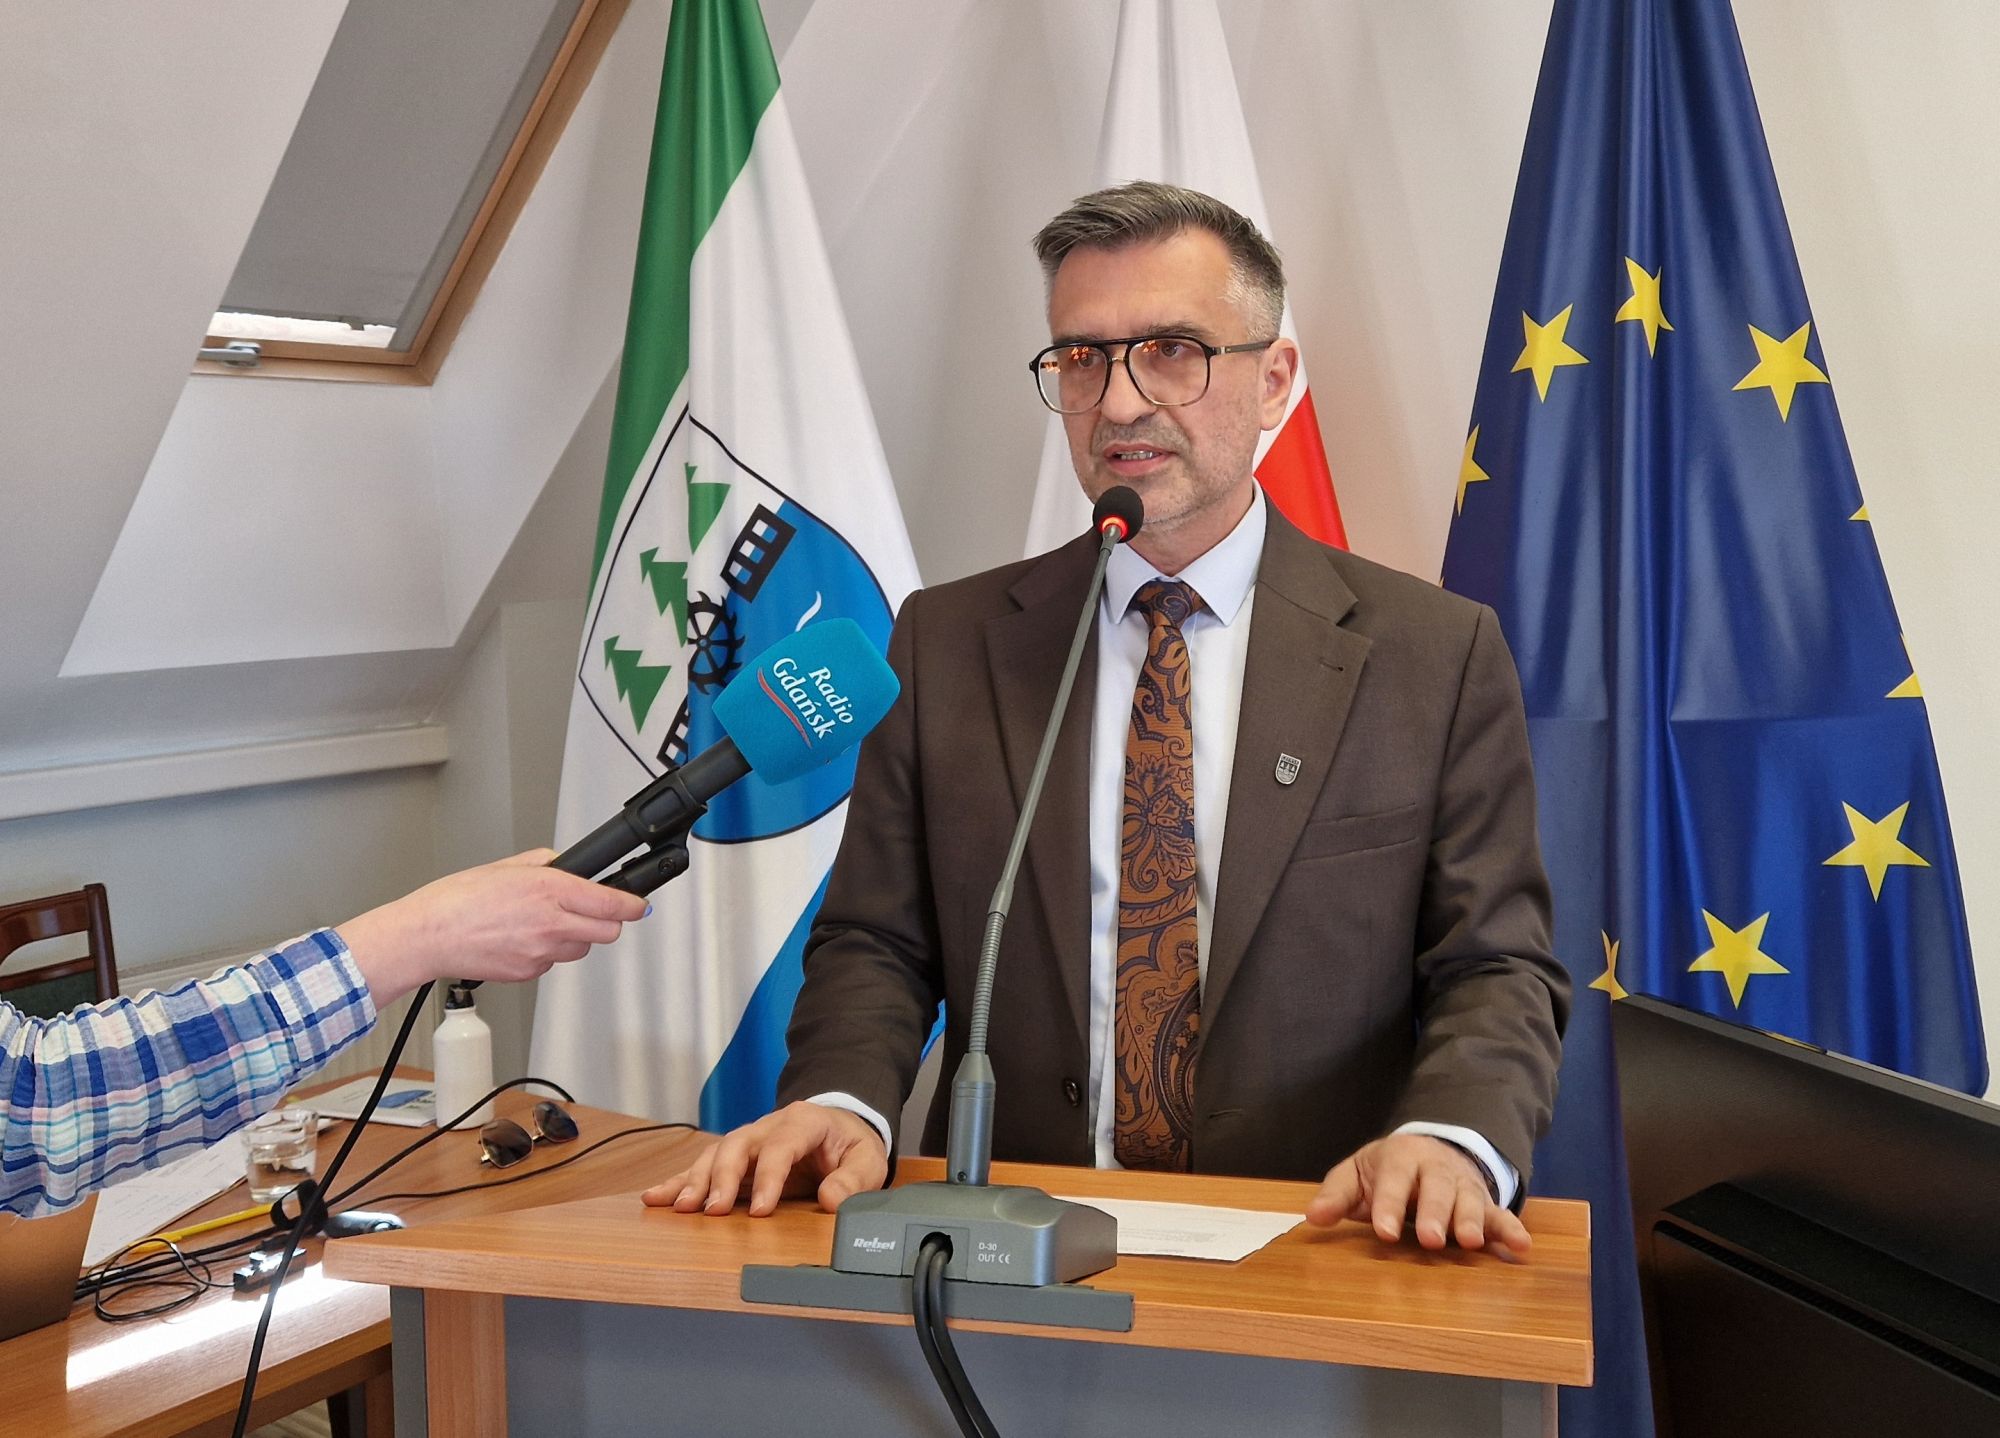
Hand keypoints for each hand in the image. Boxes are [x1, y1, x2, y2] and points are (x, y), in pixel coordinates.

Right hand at [336, 849, 647, 1003]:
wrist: (427, 935)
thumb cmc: (457, 900)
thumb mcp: (507, 865)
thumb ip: (546, 863)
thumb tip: (568, 866)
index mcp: (549, 891)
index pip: (612, 903)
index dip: (632, 904)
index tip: (639, 903)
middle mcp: (551, 924)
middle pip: (608, 932)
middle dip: (607, 921)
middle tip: (593, 910)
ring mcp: (541, 953)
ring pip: (582, 949)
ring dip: (576, 936)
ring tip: (545, 923)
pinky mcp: (529, 973)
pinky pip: (554, 962)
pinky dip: (549, 952)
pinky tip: (524, 938)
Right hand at [640, 1101, 888, 1216]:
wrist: (842, 1125)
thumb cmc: (851, 1145)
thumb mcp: (866, 1160)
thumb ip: (852, 1180)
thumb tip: (831, 1200)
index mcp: (803, 1121)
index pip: (781, 1147)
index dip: (768, 1178)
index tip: (759, 1213)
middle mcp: (768, 1126)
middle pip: (737, 1145)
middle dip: (722, 1179)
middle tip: (711, 1211)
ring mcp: (749, 1139)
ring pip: (715, 1154)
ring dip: (695, 1181)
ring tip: (681, 1208)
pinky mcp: (736, 1157)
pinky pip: (704, 1165)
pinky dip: (679, 1181)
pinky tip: (655, 1196)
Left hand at [1305, 1133, 1531, 1255]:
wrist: (1430, 1149)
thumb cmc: (1387, 1171)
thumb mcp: (1357, 1174)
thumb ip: (1337, 1194)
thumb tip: (1312, 1216)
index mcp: (1401, 1158)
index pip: (1394, 1181)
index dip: (1389, 1206)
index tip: (1384, 1232)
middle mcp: (1436, 1169)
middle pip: (1437, 1190)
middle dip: (1435, 1214)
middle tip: (1431, 1240)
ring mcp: (1463, 1186)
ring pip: (1469, 1201)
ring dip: (1471, 1221)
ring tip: (1470, 1243)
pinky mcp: (1484, 1203)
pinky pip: (1500, 1215)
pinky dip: (1511, 1230)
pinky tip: (1522, 1247)